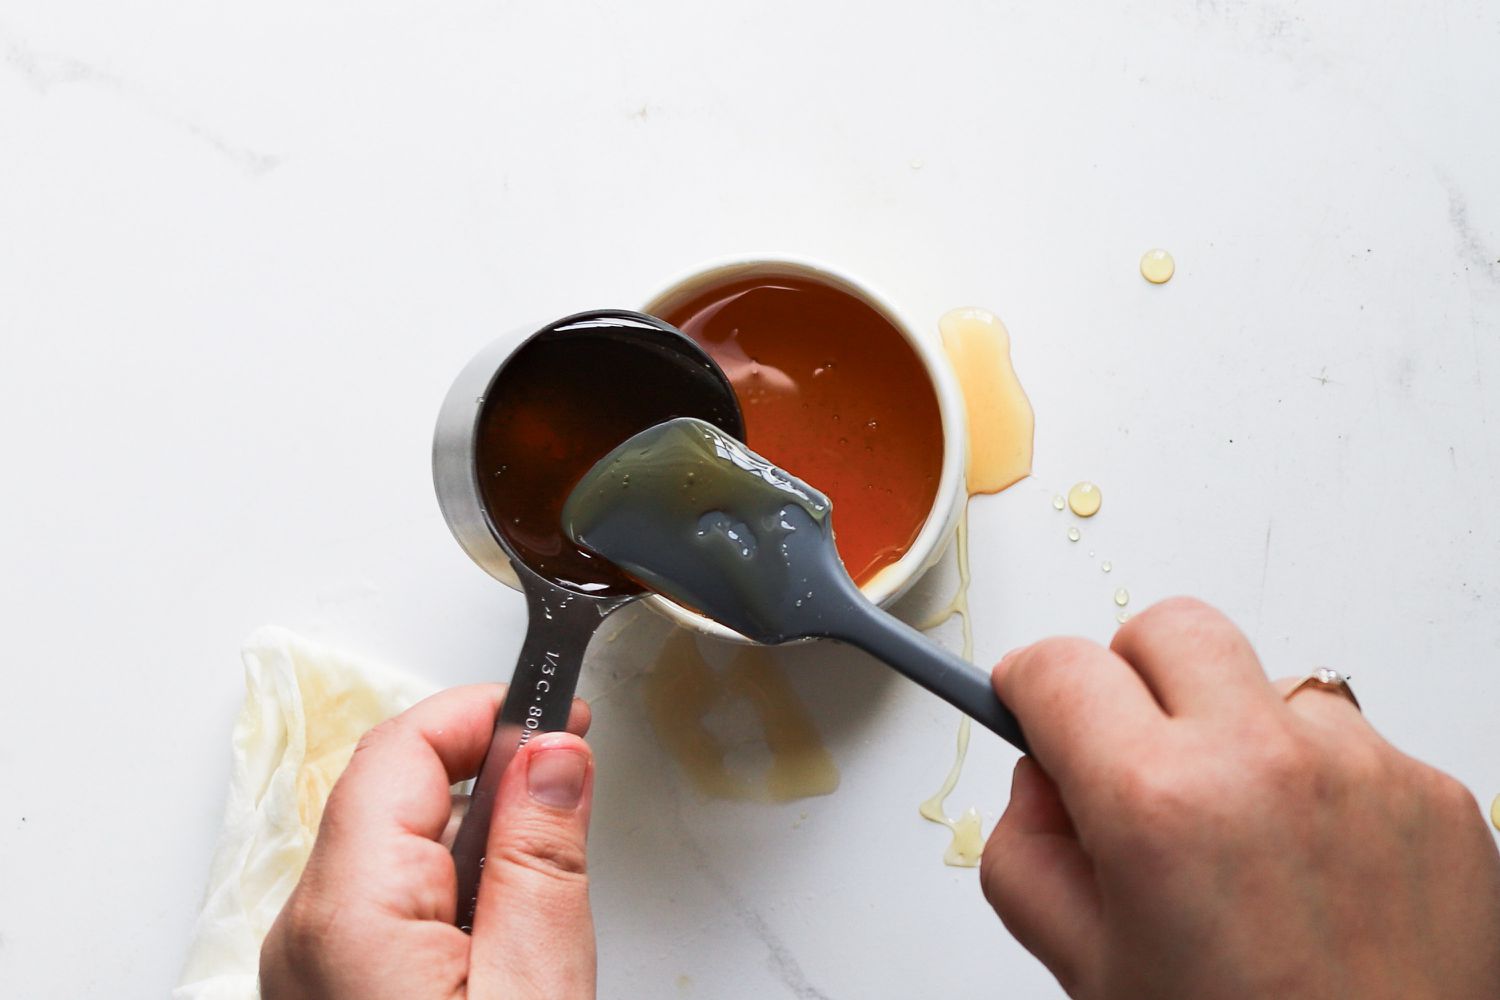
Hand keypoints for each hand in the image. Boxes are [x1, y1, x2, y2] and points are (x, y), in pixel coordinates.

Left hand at [260, 684, 597, 999]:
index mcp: (348, 912)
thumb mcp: (535, 984)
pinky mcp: (334, 989)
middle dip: (491, 776)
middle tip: (569, 783)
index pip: (402, 748)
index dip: (486, 713)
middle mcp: (308, 932)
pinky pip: (392, 902)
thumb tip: (552, 758)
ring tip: (544, 887)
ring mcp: (314, 965)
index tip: (558, 713)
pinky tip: (504, 931)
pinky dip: (455, 890)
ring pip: (399, 849)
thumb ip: (540, 862)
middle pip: (398, 794)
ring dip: (477, 842)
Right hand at [982, 597, 1499, 999]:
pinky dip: (1314, 783)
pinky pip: (1348, 742)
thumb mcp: (1087, 969)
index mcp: (1157, 804)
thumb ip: (1026, 857)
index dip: (1027, 685)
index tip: (1030, 704)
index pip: (1059, 666)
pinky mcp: (1435, 792)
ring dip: (1234, 733)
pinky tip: (1313, 868)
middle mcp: (1264, 762)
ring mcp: (1363, 769)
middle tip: (1133, 751)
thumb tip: (1041, 784)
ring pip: (1264, 684)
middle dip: (1129, 674)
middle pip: (1169, 628)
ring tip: (1243, 838)